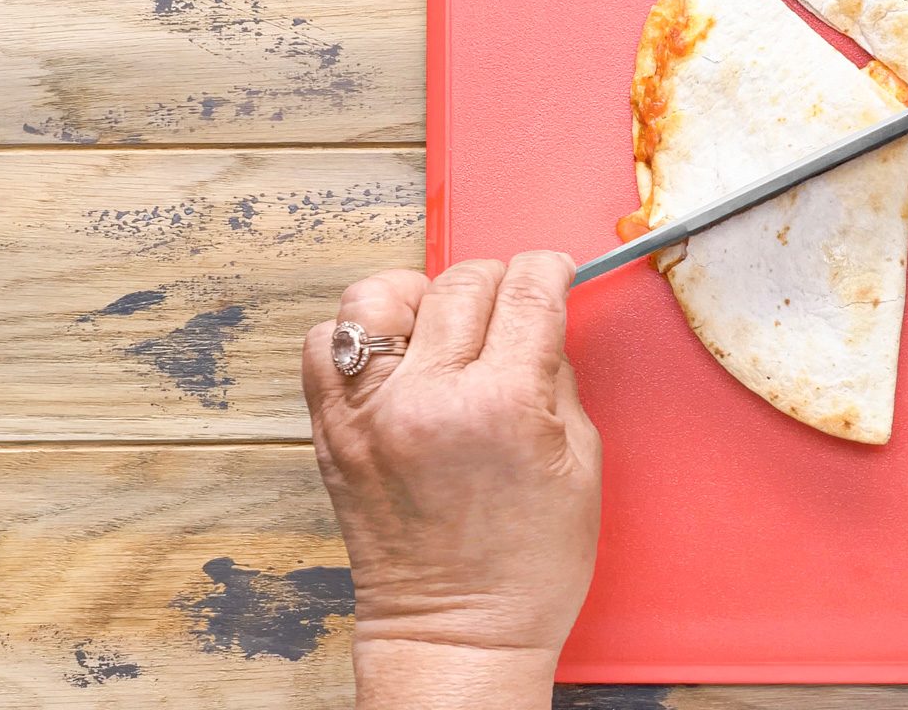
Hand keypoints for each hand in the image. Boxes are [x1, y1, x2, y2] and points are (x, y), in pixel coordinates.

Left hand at [302, 254, 599, 708]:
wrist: (457, 636)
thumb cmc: (526, 568)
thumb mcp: (581, 463)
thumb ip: (556, 379)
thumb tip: (538, 324)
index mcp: (502, 405)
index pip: (526, 291)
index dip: (548, 271)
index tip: (552, 275)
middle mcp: (428, 398)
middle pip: (460, 283)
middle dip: (496, 283)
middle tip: (509, 306)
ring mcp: (369, 413)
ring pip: (378, 295)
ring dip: (419, 296)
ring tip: (441, 326)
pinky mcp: (332, 431)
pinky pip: (326, 344)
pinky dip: (358, 334)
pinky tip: (393, 356)